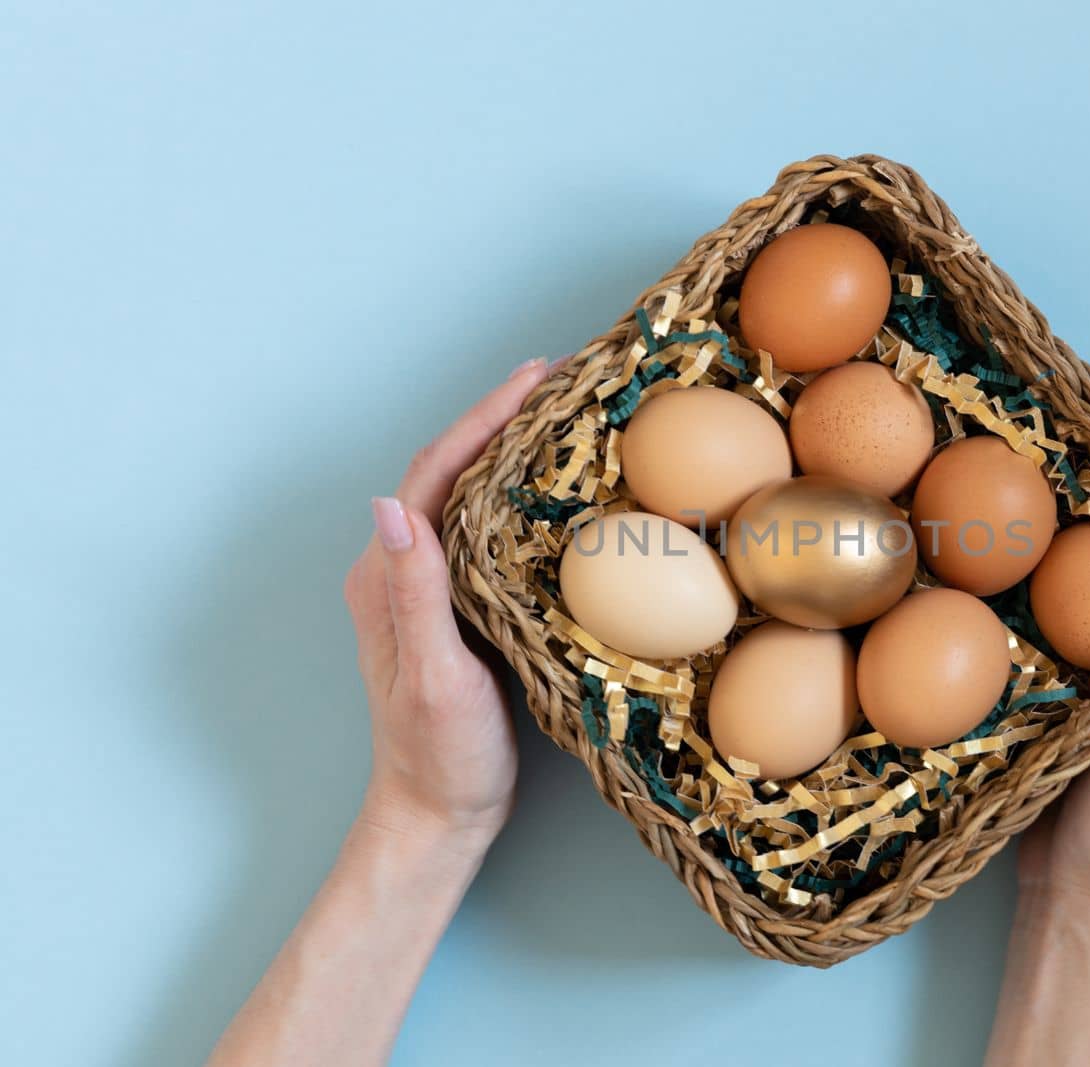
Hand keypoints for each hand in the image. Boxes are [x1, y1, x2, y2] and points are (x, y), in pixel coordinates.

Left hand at [342, 357, 562, 848]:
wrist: (437, 816)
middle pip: (452, 470)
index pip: (433, 474)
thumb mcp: (432, 677)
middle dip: (502, 417)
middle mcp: (401, 571)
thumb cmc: (439, 757)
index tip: (535, 378)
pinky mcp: (460, 608)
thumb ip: (414, 594)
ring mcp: (430, 589)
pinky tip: (559, 488)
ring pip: (472, 496)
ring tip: (567, 414)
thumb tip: (389, 505)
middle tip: (564, 378)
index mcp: (388, 577)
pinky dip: (522, 494)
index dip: (482, 419)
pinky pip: (490, 531)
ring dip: (512, 448)